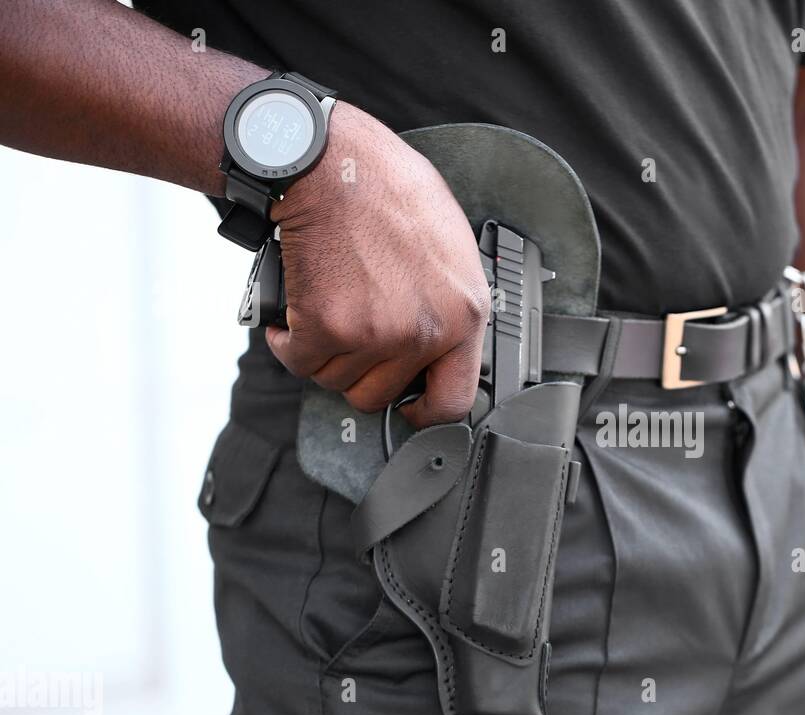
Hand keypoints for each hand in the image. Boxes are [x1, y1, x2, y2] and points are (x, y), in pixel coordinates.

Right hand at [265, 102, 489, 426]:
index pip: (453, 401)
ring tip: (325, 309)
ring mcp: (377, 334)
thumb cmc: (388, 191)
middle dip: (357, 371)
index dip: (423, 411)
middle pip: (379, 395)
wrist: (334, 162)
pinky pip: (299, 361)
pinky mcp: (327, 326)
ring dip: (322, 352)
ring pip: (335, 379)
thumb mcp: (450, 250)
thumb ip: (447, 305)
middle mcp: (425, 332)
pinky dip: (287, 341)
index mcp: (465, 314)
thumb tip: (437, 348)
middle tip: (348, 335)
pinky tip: (294, 312)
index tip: (407, 406)